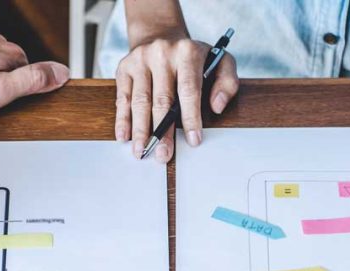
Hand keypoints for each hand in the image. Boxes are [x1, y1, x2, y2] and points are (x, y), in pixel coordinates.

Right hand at [115, 34, 238, 161]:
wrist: (160, 35)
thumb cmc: (193, 58)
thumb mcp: (220, 61)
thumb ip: (227, 82)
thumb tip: (217, 106)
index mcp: (187, 52)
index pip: (189, 89)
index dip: (191, 117)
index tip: (193, 141)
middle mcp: (161, 53)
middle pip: (162, 99)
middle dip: (162, 131)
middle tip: (163, 155)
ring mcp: (140, 60)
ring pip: (140, 101)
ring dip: (140, 130)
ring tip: (141, 152)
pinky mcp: (124, 68)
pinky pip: (123, 97)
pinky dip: (123, 119)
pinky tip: (124, 136)